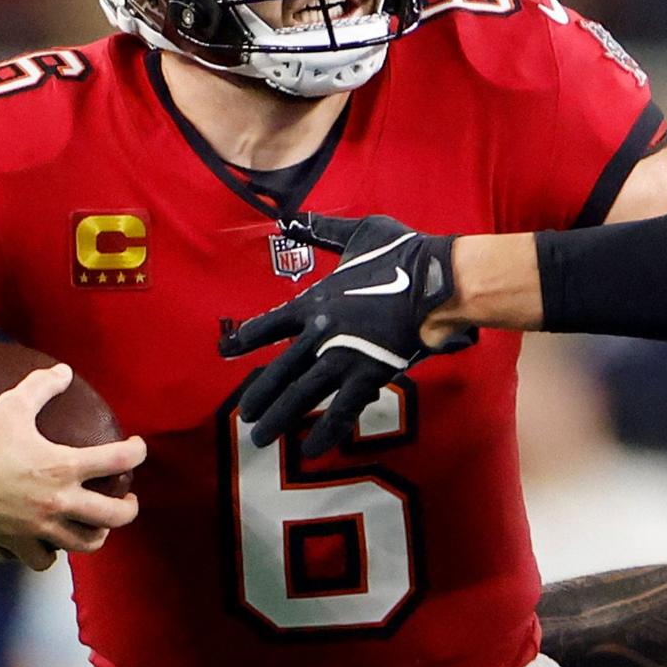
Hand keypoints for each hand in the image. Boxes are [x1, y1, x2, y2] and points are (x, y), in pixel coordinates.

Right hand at [0, 365, 145, 570]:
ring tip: (98, 523)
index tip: (136, 448)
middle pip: (116, 515)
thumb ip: (40, 388)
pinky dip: (53, 554)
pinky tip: (54, 543)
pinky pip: (46, 560)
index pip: (119, 461)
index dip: (137, 452)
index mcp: (63, 466)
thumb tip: (63, 371)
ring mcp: (40, 527)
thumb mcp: (9, 407)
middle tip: (126, 497)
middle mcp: (59, 501)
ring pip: (88, 543)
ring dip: (98, 533)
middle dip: (129, 507)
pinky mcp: (18, 542)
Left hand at [221, 213, 473, 454]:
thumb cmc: (404, 252)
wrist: (435, 280)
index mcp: (314, 300)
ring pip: (301, 394)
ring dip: (279, 418)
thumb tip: (294, 216)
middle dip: (259, 394)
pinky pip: (342, 410)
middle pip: (279, 370)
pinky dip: (326, 431)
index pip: (270, 324)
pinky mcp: (369, 374)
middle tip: (244, 415)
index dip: (249, 339)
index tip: (230, 351)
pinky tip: (310, 450)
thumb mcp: (360, 231)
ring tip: (260, 437)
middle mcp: (319, 333)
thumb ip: (325, 228)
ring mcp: (342, 356)